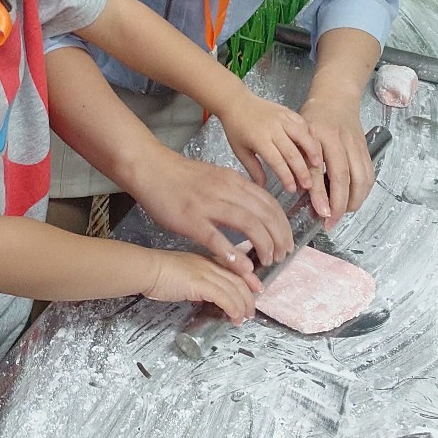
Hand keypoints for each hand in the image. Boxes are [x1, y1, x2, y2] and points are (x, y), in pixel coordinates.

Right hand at [134, 148, 294, 276]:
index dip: (283, 225)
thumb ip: (235, 192)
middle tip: (282, 256)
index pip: (269, 203)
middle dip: (279, 238)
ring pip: (248, 224)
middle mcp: (226, 190)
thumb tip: (254, 208)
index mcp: (234, 181)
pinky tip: (244, 268)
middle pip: (265, 214)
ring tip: (268, 261)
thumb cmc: (180, 176)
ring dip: (263, 245)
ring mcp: (209, 204)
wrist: (151, 168)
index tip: (286, 241)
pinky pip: (217, 238)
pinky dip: (233, 255)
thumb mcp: (216, 177)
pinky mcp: (191, 219)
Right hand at [142, 249, 258, 322]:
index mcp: (205, 260)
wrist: (147, 269)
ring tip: (244, 318)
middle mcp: (209, 264)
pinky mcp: (200, 284)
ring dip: (242, 306)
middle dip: (249, 297)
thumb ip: (195, 282)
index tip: (257, 288)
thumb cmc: (157, 272)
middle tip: (251, 311)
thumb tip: (202, 296)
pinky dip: (232, 308)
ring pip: (234, 289)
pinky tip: (234, 316)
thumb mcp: (182, 273)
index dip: (248, 278)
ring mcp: (205, 273)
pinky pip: (224, 297)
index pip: (234, 267)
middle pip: (238, 280)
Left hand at [216, 91, 322, 195]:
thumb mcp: (240, 151)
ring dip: (311, 150)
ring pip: (301, 135)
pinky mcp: (286, 111)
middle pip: (292, 151)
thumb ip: (253, 169)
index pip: (276, 161)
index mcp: (259, 139)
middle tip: (308, 184)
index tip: (292, 189)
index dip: (286, 176)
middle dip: (301, 170)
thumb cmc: (236, 128)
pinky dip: (309, 134)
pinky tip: (314, 144)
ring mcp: (281, 118)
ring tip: (318, 163)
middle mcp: (272, 128)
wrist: (236, 102)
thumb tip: (262, 186)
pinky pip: (301, 123)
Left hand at [300, 91, 374, 227]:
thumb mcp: (298, 135)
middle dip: (339, 204)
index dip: (320, 193)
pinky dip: (364, 192)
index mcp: (318, 135)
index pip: (319, 169)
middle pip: (344, 177)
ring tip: (342, 214)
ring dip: (354, 201)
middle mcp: (339, 140)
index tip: (321, 213)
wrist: (336, 98)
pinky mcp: (366, 148)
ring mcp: (355, 144)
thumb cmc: (312, 118)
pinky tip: (354, 200)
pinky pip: (369, 174)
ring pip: (361, 178)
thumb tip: (301, 192)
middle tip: (331, 222)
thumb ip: (299, 160)